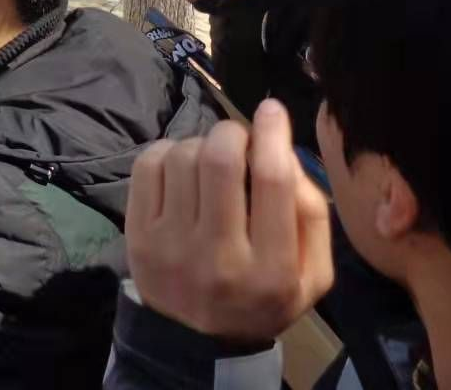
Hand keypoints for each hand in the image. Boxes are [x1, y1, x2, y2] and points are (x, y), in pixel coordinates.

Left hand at [126, 99, 333, 344]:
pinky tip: (181, 168)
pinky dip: (167, 151)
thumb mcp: (310, 276)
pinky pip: (148, 165)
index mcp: (271, 269)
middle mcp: (219, 256)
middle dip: (233, 133)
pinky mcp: (137, 235)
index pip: (272, 182)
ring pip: (184, 157)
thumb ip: (312, 216)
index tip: (271, 110)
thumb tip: (284, 151)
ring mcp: (171, 244)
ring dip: (201, 144)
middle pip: (220, 160)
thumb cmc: (261, 298)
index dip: (273, 134)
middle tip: (239, 139)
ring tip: (210, 162)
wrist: (196, 340)